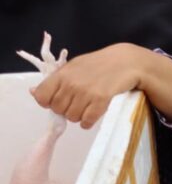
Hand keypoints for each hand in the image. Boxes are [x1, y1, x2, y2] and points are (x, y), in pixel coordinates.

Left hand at [30, 43, 150, 128]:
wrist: (126, 61)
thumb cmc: (99, 63)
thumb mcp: (73, 67)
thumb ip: (55, 80)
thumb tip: (33, 92)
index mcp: (62, 74)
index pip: (42, 97)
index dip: (49, 102)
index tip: (59, 99)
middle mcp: (72, 83)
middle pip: (58, 110)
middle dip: (66, 109)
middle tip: (77, 103)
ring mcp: (86, 92)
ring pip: (72, 117)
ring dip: (78, 116)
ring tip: (87, 107)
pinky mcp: (101, 100)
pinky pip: (87, 121)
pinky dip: (88, 122)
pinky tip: (92, 115)